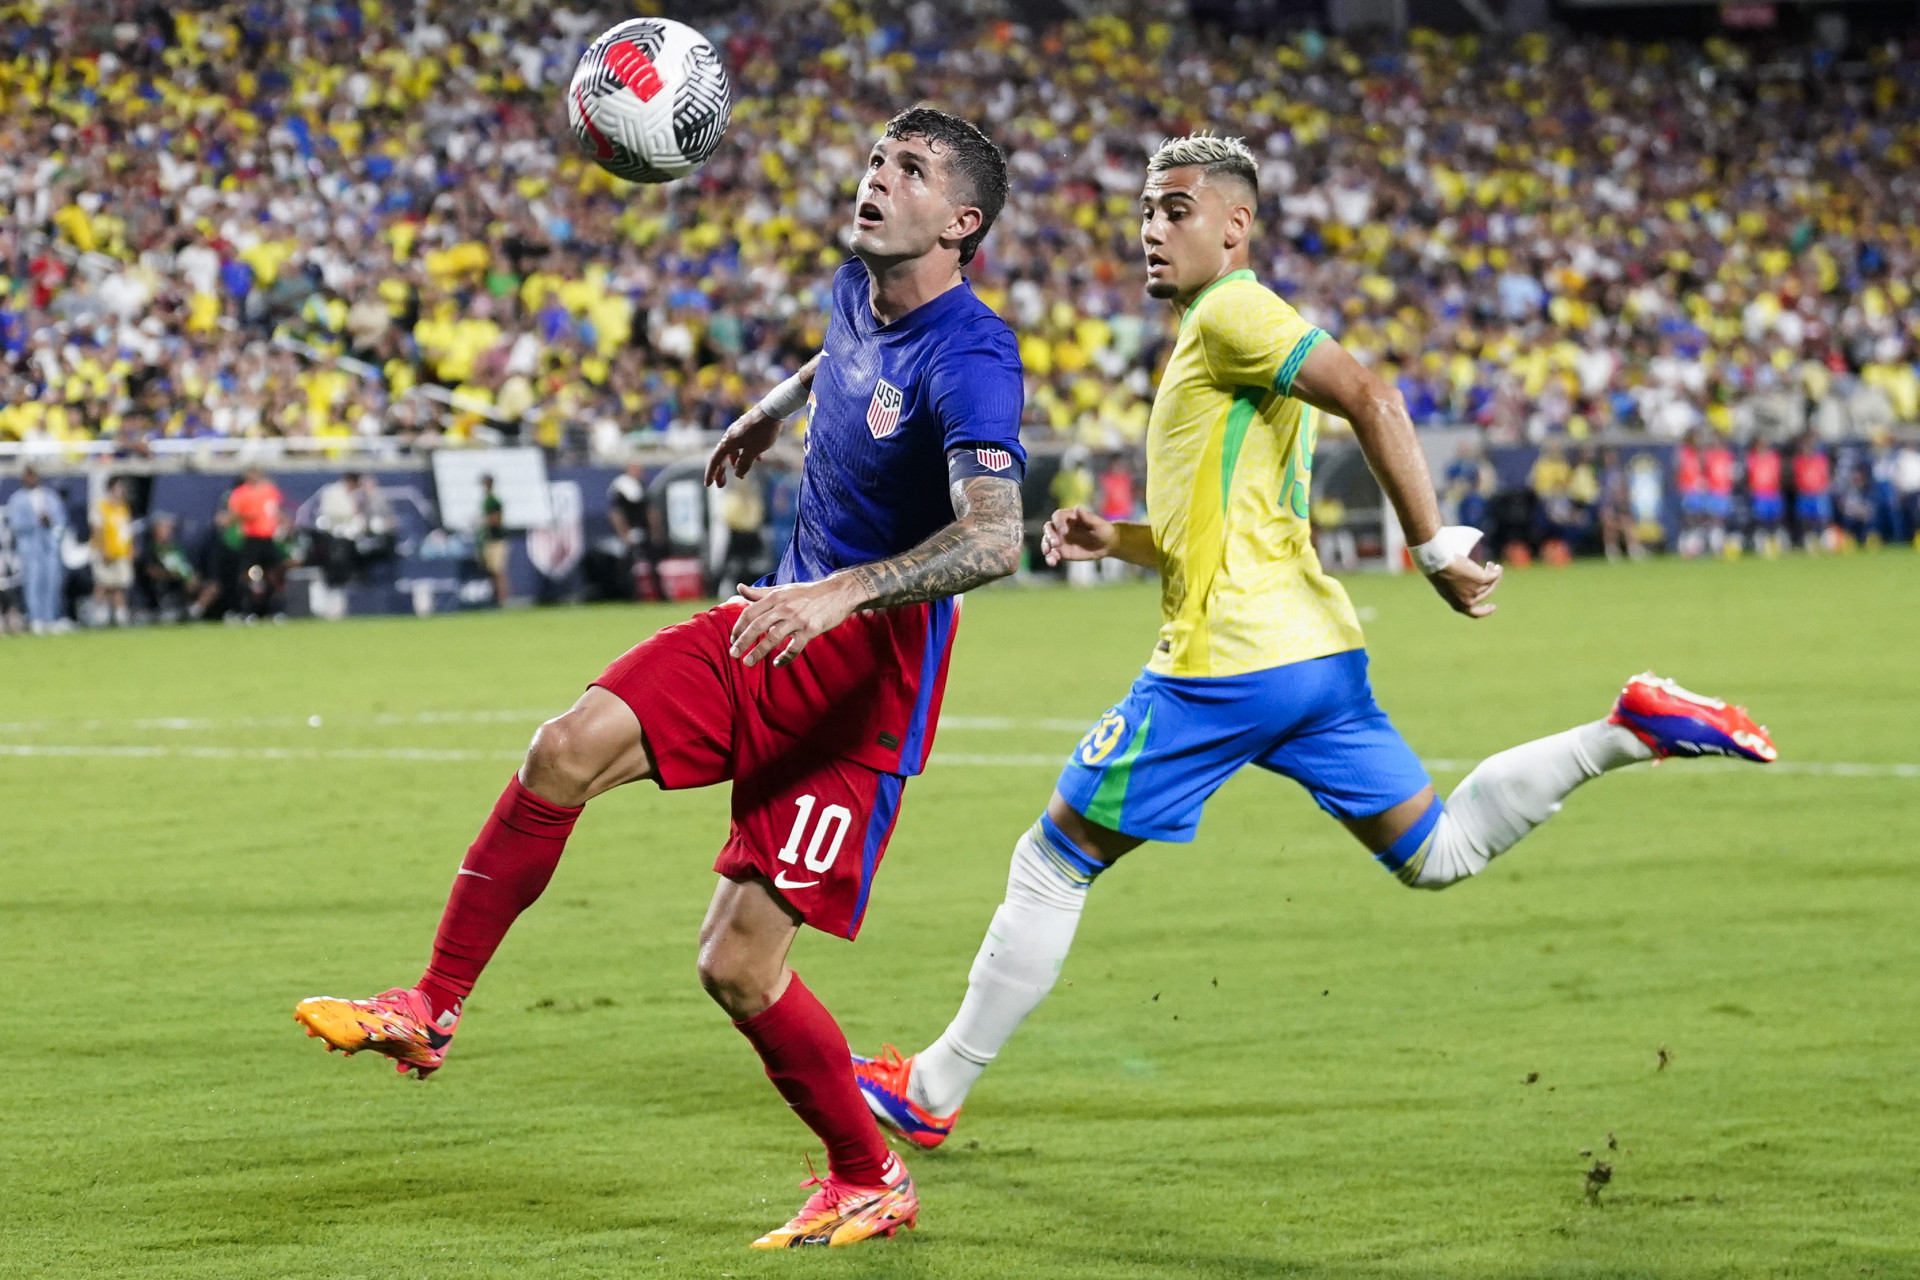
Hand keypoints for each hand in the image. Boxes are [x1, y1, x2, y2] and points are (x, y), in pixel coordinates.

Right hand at [704, 405, 780, 488]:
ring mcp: (739, 432)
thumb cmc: (762, 431)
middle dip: (721, 472)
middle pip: (722, 457)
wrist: (773, 409)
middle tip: (721, 486)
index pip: (715, 460)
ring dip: (735, 464)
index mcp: (728, 441)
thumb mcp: (753, 450)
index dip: (711, 473)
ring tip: (741, 475)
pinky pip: (744, 445)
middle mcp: (730, 436)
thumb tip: (738, 474)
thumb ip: (744, 463)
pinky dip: (747, 454)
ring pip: (734, 451)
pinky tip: (757, 459)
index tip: (708, 485)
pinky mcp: (749, 429)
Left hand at [728, 577, 859, 667]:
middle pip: (757, 626)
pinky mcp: (811, 630)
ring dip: (758, 652)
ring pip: (772, 638)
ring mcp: (798, 619)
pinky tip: (778, 663)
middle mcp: (784, 607)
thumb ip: (760, 592)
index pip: (750, 613)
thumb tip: (739, 588)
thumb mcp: (783, 589)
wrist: (839, 593)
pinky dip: (785, 657)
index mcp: (775, 596)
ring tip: (748, 662)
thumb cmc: (808, 593)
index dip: (738, 627)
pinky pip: (794, 647)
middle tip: (733, 654)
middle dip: (743, 641)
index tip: (732, 639)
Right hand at [1039, 506, 1114, 565]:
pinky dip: (1050, 558)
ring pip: (1047, 542)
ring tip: (1051, 557)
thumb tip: (1077, 508)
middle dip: (1050, 536)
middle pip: (1048, 529)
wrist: (1106, 545)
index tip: (1064, 531)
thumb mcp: (1097, 524)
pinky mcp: (1061, 552)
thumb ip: (1087, 517)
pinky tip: (1053, 563)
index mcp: (1068, 517)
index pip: (1057, 516)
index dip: (1058, 523)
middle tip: (1056, 544)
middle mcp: (1061, 527)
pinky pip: (1052, 554)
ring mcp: (1059, 540)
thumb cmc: (1103, 530)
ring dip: (1046, 548)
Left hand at [1427, 556, 1501, 617]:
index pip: (1475, 614)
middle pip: (1486, 594)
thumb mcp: (1447, 587)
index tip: (1493, 606)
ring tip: (1492, 565)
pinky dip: (1496, 571)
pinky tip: (1496, 567)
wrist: (1437, 563)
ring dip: (1493, 574)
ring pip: (1490, 584)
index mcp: (1458, 605)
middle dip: (1491, 584)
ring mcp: (1475, 591)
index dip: (1485, 611)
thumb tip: (1473, 586)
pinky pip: (1494, 576)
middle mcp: (1468, 601)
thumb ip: (1459, 591)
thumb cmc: (1438, 572)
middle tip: (1492, 572)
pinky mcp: (1480, 580)